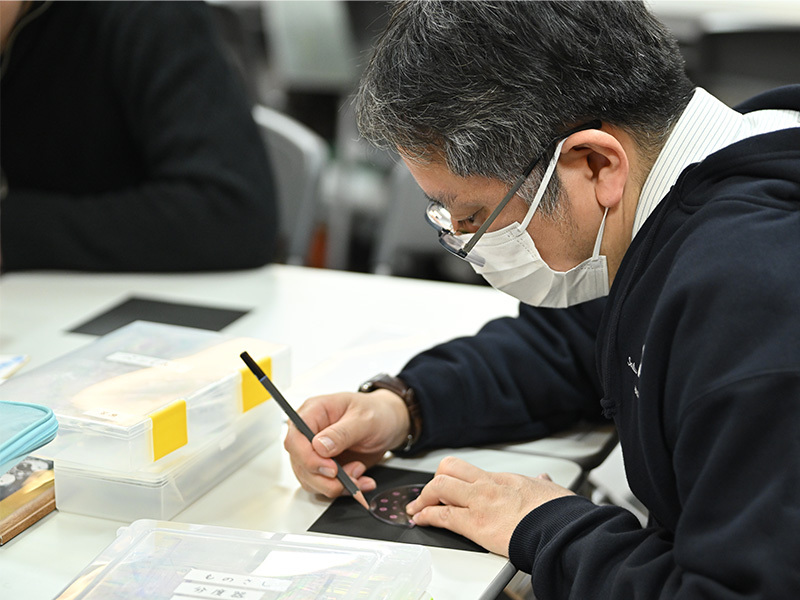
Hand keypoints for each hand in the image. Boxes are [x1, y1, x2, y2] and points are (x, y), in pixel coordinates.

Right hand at [285, 389, 409, 497]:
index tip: (331, 469)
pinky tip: (361, 480)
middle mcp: (309, 433)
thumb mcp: (364, 419)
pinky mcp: (324, 468)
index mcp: (314, 412)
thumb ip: (342, 433)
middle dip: (326, 478)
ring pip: (311, 480)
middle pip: (300, 464)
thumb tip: (319, 446)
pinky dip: (345, 489)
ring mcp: (315, 452)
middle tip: (352, 475)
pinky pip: (325, 486)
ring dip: (337, 485)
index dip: (308, 458)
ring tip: (360, 472)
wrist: (389, 423)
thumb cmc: (376, 413)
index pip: (295, 438)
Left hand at [405, 457, 574, 555]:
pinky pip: (442, 515)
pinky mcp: (475, 523)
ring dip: (424, 497)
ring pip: (440, 486)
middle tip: (429, 494)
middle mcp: (489, 485)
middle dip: (436, 480)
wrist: (563, 529)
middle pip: (450, 469)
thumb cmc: (561, 514)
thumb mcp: (552, 491)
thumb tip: (544, 481)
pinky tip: (420, 520)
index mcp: (507, 479)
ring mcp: (480, 501)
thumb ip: (543, 485)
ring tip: (417, 507)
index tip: (452, 487)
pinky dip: (426, 516)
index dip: (458, 479)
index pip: (473, 472)